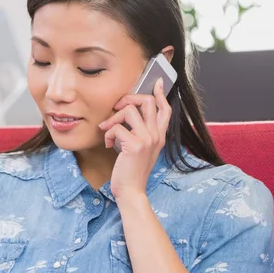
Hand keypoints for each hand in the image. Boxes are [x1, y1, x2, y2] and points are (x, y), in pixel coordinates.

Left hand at [98, 78, 171, 199]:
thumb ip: (139, 132)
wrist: (131, 190)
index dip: (161, 94)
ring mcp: (147, 139)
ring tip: (108, 130)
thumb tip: (127, 114)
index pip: (165, 109)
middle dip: (128, 99)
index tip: (158, 82)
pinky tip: (109, 145)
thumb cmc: (131, 170)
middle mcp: (156, 135)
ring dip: (114, 118)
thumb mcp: (140, 149)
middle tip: (117, 107)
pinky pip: (117, 127)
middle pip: (147, 102)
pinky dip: (108, 134)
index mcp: (159, 136)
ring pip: (129, 110)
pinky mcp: (135, 145)